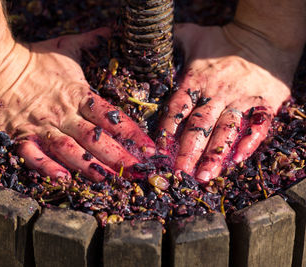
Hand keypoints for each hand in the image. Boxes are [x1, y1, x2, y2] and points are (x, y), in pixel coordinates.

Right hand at [0, 28, 154, 181]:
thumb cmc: (32, 57)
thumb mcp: (66, 46)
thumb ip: (92, 40)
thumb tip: (114, 29)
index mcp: (77, 94)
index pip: (110, 116)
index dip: (132, 133)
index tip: (151, 148)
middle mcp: (62, 114)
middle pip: (96, 138)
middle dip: (121, 157)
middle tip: (142, 173)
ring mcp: (41, 127)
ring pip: (69, 150)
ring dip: (90, 166)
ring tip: (111, 180)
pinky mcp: (19, 137)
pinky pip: (34, 156)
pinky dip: (47, 168)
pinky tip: (64, 180)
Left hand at [159, 23, 302, 183]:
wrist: (264, 36)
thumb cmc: (223, 40)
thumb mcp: (192, 35)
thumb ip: (171, 43)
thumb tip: (149, 45)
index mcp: (196, 80)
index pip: (178, 108)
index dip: (168, 129)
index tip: (159, 150)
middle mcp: (216, 93)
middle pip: (199, 125)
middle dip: (188, 151)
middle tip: (179, 173)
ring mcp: (241, 99)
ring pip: (226, 130)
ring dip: (215, 155)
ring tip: (205, 176)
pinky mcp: (265, 104)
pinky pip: (258, 126)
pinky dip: (249, 142)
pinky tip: (239, 160)